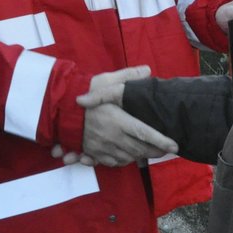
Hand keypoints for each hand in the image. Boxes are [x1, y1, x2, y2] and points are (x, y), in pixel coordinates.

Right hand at [60, 67, 174, 167]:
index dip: (161, 141)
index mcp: (118, 120)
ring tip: (150, 152)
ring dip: (141, 156)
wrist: (58, 108)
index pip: (145, 133)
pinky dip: (123, 161)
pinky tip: (128, 156)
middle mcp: (112, 137)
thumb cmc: (83, 92)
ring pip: (128, 157)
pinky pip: (112, 162)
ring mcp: (102, 147)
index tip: (175, 145)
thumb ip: (127, 77)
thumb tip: (147, 70)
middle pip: (139, 149)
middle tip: (166, 150)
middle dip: (156, 151)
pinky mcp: (93, 152)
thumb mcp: (105, 80)